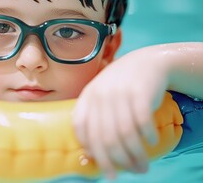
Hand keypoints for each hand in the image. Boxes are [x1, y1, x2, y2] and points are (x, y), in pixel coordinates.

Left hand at [73, 48, 168, 178]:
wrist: (146, 61)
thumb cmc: (121, 86)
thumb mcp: (102, 97)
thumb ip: (95, 120)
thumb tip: (90, 154)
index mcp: (87, 96)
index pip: (81, 128)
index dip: (90, 150)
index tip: (103, 167)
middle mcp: (100, 94)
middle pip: (104, 136)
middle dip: (116, 161)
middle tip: (128, 174)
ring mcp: (120, 92)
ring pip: (124, 133)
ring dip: (135, 155)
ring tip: (143, 167)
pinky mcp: (140, 91)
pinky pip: (142, 120)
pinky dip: (147, 135)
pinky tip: (151, 142)